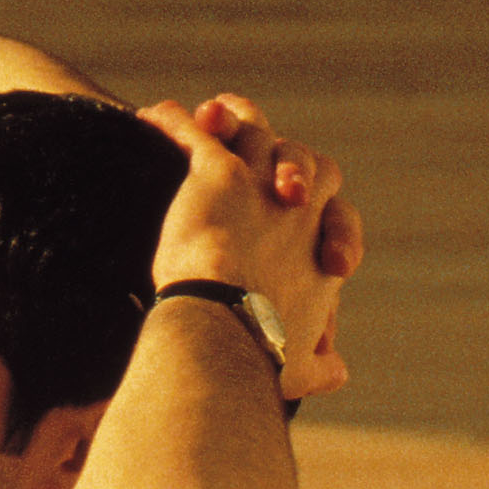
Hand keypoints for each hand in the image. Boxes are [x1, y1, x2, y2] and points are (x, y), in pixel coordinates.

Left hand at [139, 95, 363, 401]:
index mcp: (321, 250)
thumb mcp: (298, 366)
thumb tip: (337, 373)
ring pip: (256, 133)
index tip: (300, 224)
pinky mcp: (218, 175)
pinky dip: (175, 122)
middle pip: (309, 159)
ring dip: (235, 121)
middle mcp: (300, 209)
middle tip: (263, 158)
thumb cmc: (261, 354)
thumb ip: (316, 364)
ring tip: (210, 115)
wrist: (226, 327)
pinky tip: (151, 115)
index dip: (325, 215)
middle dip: (290, 154)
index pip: (337, 215)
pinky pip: (196, 134)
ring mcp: (260, 185)